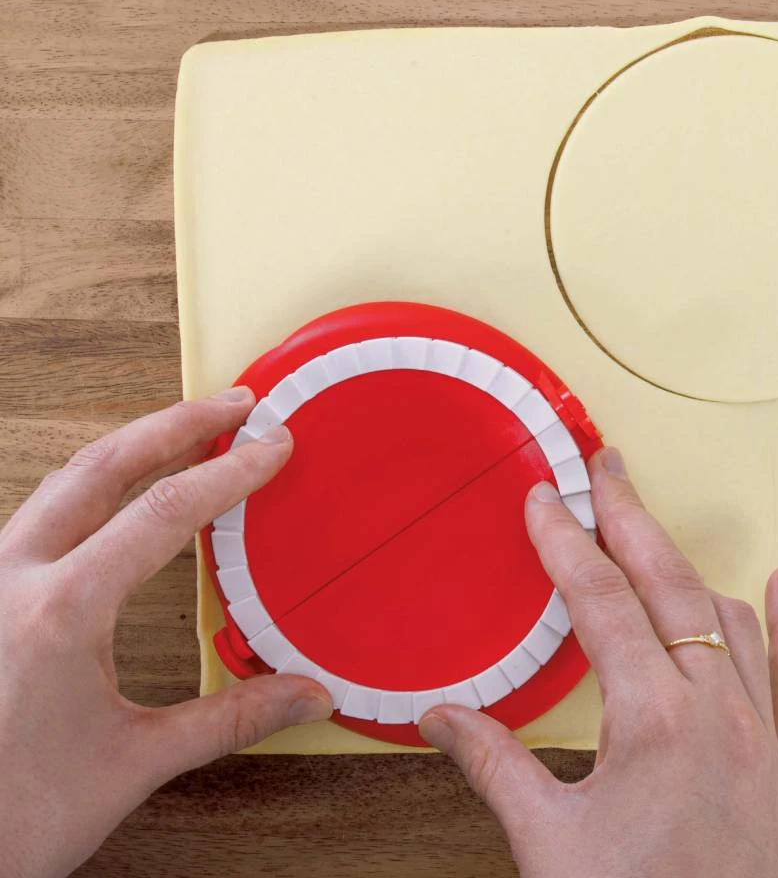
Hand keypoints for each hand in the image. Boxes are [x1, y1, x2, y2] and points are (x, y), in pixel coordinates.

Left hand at [0, 391, 333, 877]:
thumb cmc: (10, 816)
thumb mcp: (132, 764)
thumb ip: (229, 720)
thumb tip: (306, 697)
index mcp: (57, 612)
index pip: (162, 513)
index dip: (228, 472)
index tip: (272, 445)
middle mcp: (12, 580)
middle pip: (103, 466)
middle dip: (176, 423)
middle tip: (234, 403)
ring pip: (65, 480)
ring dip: (134, 445)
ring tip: (190, 428)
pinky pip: (45, 511)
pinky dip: (99, 482)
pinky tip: (126, 489)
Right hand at [418, 448, 777, 877]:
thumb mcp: (547, 843)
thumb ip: (493, 764)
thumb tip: (439, 715)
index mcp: (656, 722)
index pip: (600, 602)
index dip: (565, 543)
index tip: (543, 500)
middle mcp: (718, 714)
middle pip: (668, 585)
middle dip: (628, 518)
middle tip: (602, 467)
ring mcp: (758, 736)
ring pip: (728, 618)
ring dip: (684, 564)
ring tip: (648, 526)